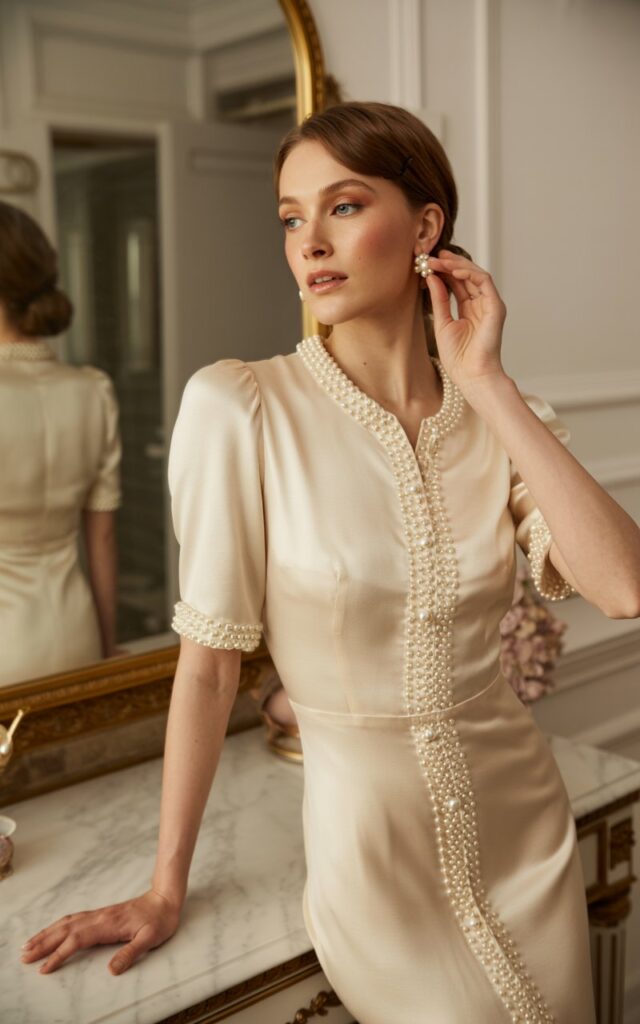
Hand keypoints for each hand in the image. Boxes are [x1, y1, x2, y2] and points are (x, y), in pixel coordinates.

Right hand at [20, 888, 180, 974]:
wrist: (164, 900)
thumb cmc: (158, 921)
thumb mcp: (150, 939)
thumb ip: (130, 953)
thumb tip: (111, 970)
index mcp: (107, 925)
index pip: (77, 940)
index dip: (59, 955)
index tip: (45, 968)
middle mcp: (98, 918)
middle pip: (65, 930)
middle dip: (43, 943)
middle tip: (24, 955)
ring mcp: (98, 915)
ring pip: (66, 923)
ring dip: (47, 933)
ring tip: (29, 944)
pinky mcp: (100, 915)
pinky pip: (73, 919)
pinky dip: (58, 926)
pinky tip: (51, 931)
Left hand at [425, 249, 507, 394]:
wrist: (471, 375)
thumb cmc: (458, 356)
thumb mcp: (442, 322)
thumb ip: (439, 299)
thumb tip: (432, 276)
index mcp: (469, 309)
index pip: (457, 283)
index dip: (443, 271)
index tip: (427, 262)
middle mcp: (481, 304)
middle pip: (466, 276)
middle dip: (449, 264)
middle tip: (432, 256)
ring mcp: (490, 304)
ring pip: (476, 274)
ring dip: (457, 265)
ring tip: (439, 261)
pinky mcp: (496, 306)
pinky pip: (484, 282)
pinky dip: (470, 273)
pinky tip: (454, 271)